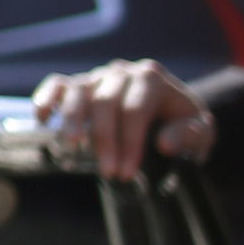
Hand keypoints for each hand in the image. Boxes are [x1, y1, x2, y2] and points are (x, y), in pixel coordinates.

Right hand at [33, 59, 215, 181]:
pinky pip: (58, 84)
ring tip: (69, 147)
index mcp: (153, 78)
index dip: (130, 142)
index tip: (127, 173)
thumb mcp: (201, 132)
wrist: (171, 112)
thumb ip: (189, 135)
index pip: (135, 109)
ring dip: (71, 119)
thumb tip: (164, 143)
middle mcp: (123, 72)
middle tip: (107, 173)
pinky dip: (46, 98)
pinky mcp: (81, 85)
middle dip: (104, 139)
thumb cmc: (184, 125)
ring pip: (79, 91)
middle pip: (106, 102)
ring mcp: (99, 76)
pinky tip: (42, 119)